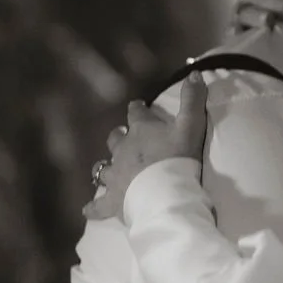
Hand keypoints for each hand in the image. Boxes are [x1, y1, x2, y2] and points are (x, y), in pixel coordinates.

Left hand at [84, 75, 208, 220]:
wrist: (165, 194)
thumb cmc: (178, 158)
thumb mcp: (191, 125)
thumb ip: (193, 99)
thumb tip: (195, 72)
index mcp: (141, 130)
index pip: (136, 112)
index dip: (137, 108)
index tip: (138, 106)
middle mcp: (122, 150)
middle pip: (115, 138)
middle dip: (119, 136)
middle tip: (123, 137)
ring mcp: (115, 176)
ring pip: (103, 168)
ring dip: (105, 167)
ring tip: (107, 169)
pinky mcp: (112, 201)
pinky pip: (98, 205)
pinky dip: (93, 207)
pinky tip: (88, 210)